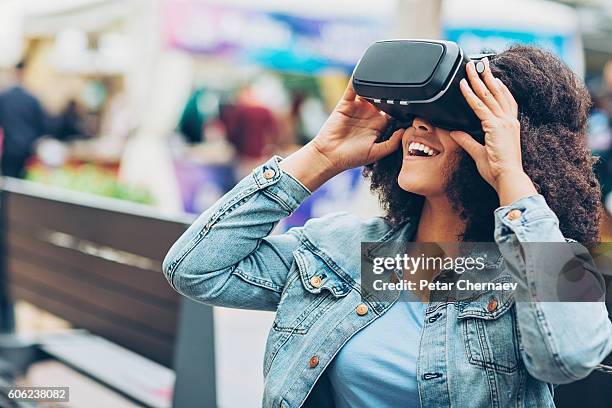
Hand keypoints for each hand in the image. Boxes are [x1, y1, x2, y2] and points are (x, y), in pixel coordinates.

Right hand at [310, 79, 402, 173]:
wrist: (330, 156)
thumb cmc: (351, 157)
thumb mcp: (376, 153)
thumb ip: (392, 143)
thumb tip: (404, 130)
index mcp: (379, 125)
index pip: (394, 111)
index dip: (401, 105)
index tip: (409, 101)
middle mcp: (369, 115)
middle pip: (383, 98)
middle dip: (389, 92)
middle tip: (398, 87)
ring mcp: (358, 107)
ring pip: (370, 91)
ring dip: (376, 85)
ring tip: (384, 79)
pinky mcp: (346, 103)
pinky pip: (353, 88)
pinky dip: (357, 79)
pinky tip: (364, 73)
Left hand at [449, 58, 536, 204]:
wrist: (507, 177)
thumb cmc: (498, 170)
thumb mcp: (479, 152)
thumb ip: (467, 140)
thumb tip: (454, 132)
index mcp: (510, 126)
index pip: (505, 101)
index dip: (499, 87)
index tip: (493, 76)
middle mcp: (508, 121)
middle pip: (497, 92)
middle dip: (488, 76)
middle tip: (481, 62)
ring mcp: (503, 122)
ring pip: (488, 95)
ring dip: (478, 79)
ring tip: (470, 67)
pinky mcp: (495, 126)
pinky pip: (479, 106)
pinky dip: (470, 94)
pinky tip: (463, 85)